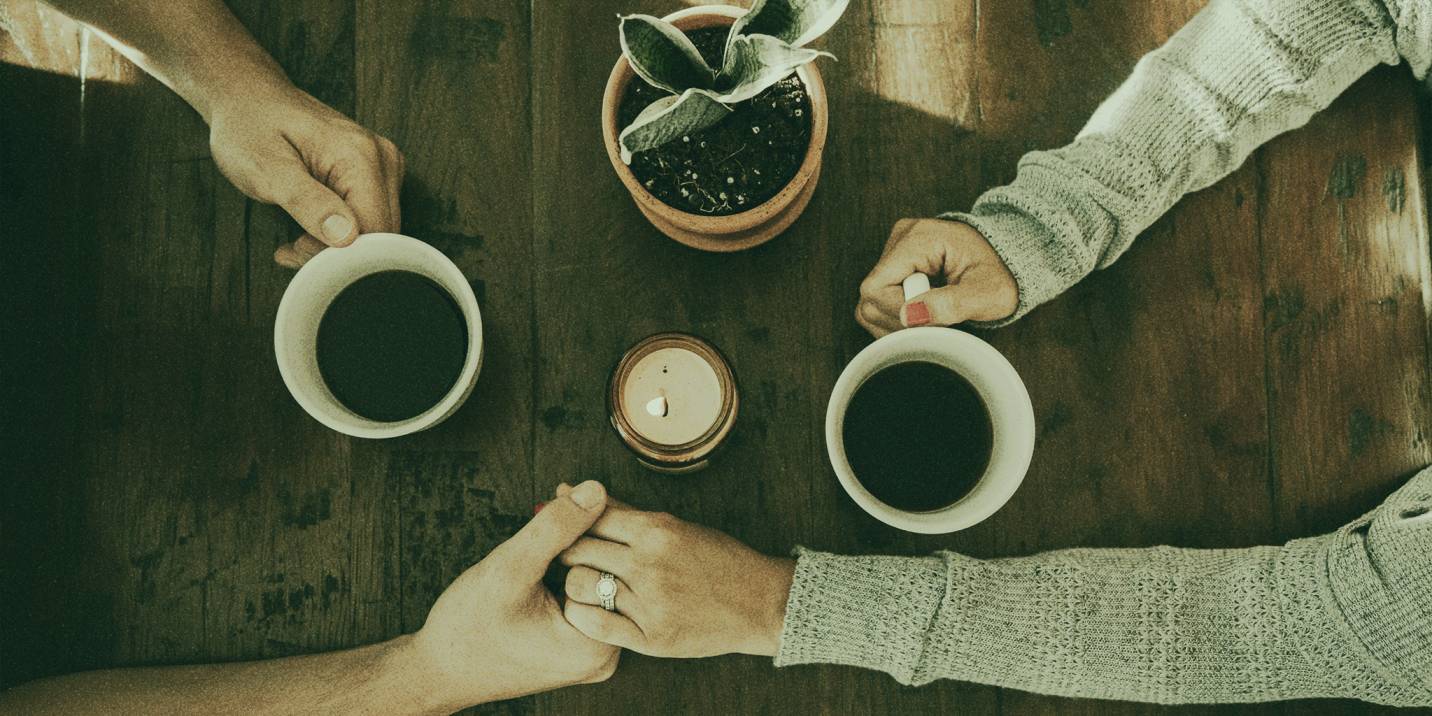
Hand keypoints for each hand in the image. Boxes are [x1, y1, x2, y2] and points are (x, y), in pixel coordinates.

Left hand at [207, 83, 403, 267]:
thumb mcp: (265, 167)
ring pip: (378, 230)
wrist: (249, 98)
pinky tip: (311, 227)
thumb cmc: (250, 127)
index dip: (339, 254)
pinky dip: (342, 233)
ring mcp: (384, 165)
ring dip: (338, 246)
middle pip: (381, 233)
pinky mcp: (377, 173)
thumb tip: (346, 236)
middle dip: (338, 253)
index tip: (296, 248)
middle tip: (293, 247)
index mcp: (360, 156)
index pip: (373, 230)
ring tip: (297, 237)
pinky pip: (371, 218)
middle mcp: (383, 159)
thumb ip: (306, 201)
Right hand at [408, 480, 619, 709]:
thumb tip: (596, 490)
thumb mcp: (510, 568)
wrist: (440, 671)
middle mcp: (604, 654)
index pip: (615, 565)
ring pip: (597, 581)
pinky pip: (586, 595)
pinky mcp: (579, 647)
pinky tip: (550, 545)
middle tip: (560, 493)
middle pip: (610, 572)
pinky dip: (569, 567)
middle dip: (585, 530)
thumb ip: (555, 528)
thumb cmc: (468, 628)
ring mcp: (592, 653)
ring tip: (553, 515)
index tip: (565, 491)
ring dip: (577, 546)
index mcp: (597, 645)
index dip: (591, 521)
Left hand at [554, 487, 794, 658]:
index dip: (568, 521)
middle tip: (566, 558)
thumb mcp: (674, 526)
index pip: (590, 517)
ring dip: (573, 584)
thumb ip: (622, 511)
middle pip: (578, 550)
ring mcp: (650, 602)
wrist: (758, 602)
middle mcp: (650, 564)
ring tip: (581, 584)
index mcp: (656, 530)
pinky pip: (595, 625)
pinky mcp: (651, 637)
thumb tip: (570, 489)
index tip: (564, 529)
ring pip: (580, 586)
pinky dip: (582, 616)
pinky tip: (589, 610)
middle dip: (565, 552)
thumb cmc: (716, 559)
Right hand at [856, 218, 1017, 336]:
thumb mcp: (988, 293)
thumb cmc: (1002, 274)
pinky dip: (899, 316)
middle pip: (870, 297)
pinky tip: (924, 311)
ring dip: (899, 321)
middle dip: (901, 320)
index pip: (877, 288)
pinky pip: (878, 300)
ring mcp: (895, 248)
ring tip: (933, 315)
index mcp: (919, 238)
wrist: (1008, 260)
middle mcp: (900, 238)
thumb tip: (910, 316)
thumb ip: (952, 304)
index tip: (932, 320)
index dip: (899, 314)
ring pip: (871, 303)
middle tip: (937, 319)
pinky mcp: (895, 263)